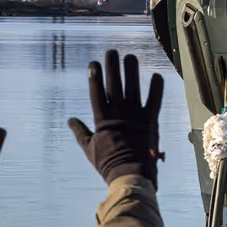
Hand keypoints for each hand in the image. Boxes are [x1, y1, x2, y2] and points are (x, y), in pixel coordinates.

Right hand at [68, 50, 164, 187]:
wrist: (130, 175)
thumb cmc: (108, 164)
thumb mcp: (89, 148)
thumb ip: (80, 132)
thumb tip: (70, 120)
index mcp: (102, 119)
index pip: (96, 92)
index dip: (94, 76)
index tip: (93, 63)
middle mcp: (118, 113)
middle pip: (114, 85)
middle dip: (112, 66)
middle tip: (112, 51)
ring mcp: (135, 116)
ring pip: (133, 87)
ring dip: (132, 71)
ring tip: (130, 56)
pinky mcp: (150, 121)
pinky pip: (154, 101)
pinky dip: (156, 88)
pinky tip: (156, 75)